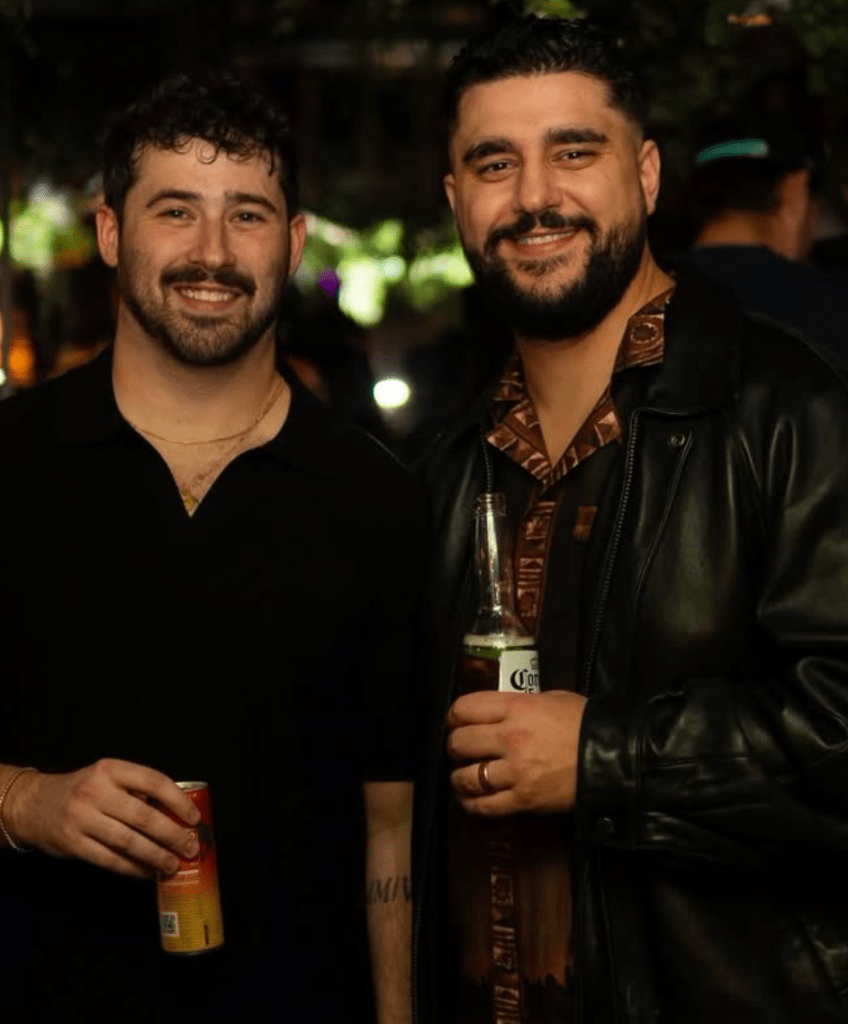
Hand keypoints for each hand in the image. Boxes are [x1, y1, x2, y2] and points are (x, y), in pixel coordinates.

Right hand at [4, 759, 200, 877]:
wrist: (33, 804)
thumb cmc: (82, 790)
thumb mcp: (107, 777)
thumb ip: (136, 789)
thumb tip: (176, 814)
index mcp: (111, 769)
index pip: (153, 781)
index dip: (178, 801)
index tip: (194, 818)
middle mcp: (96, 791)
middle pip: (143, 816)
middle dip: (172, 834)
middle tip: (190, 848)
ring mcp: (82, 818)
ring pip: (128, 842)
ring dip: (155, 856)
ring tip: (172, 865)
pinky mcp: (73, 843)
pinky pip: (110, 859)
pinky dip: (132, 868)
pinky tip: (147, 872)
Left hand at [446, 690, 587, 815]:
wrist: (613, 757)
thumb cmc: (585, 722)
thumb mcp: (551, 698)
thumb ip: (521, 704)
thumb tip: (500, 711)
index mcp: (515, 707)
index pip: (464, 709)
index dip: (454, 717)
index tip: (457, 722)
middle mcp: (509, 737)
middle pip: (459, 742)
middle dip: (455, 746)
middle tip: (461, 750)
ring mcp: (515, 771)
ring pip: (465, 777)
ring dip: (459, 778)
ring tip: (463, 777)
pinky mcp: (523, 800)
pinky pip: (484, 806)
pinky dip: (471, 805)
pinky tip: (470, 800)